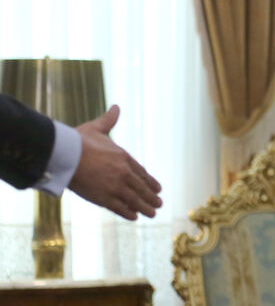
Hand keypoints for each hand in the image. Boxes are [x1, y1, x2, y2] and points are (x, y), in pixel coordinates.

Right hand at [68, 105, 162, 219]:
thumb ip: (109, 120)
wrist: (65, 155)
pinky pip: (118, 207)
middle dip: (150, 197)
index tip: (158, 188)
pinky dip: (127, 213)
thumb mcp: (97, 128)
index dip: (150, 182)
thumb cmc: (79, 140)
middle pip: (140, 188)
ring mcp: (114, 186)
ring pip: (133, 200)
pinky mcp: (102, 197)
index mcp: (123, 157)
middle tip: (159, 204)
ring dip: (144, 207)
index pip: (141, 172)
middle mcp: (122, 173)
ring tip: (152, 213)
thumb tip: (116, 107)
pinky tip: (134, 217)